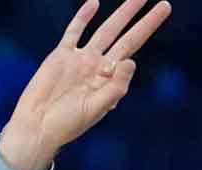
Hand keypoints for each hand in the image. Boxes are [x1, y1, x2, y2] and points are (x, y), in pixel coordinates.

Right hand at [0, 0, 171, 169]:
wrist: (37, 125)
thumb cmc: (67, 124)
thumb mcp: (95, 108)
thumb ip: (115, 87)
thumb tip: (131, 61)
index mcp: (110, 81)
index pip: (133, 52)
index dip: (147, 32)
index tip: (162, 13)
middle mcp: (99, 67)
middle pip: (125, 37)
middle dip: (143, 20)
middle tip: (165, 4)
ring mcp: (80, 59)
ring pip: (105, 30)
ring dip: (121, 14)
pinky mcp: (61, 56)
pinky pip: (74, 32)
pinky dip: (83, 17)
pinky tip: (94, 3)